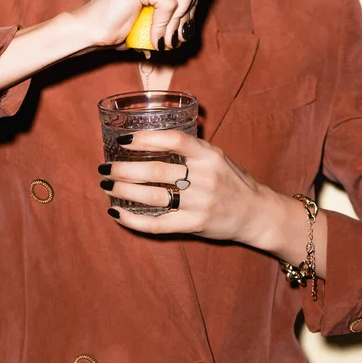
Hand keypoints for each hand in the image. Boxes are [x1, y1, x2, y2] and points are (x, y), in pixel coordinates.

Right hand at [72, 0, 205, 50]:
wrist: (91, 31)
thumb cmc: (120, 25)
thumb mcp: (154, 14)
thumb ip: (175, 7)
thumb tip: (196, 12)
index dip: (193, 4)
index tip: (181, 27)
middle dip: (189, 13)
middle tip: (175, 36)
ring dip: (179, 21)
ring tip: (165, 38)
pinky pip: (170, 5)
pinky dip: (164, 25)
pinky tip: (153, 37)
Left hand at [98, 130, 272, 243]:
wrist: (256, 213)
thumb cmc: (233, 181)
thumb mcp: (217, 157)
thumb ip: (191, 149)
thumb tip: (151, 138)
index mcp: (209, 155)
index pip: (173, 140)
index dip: (145, 138)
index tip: (123, 139)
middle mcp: (204, 178)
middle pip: (156, 171)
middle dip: (124, 169)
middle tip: (105, 167)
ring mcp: (199, 203)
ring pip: (153, 197)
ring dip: (124, 191)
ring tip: (107, 186)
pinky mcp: (194, 224)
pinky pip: (157, 224)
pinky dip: (134, 220)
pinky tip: (117, 213)